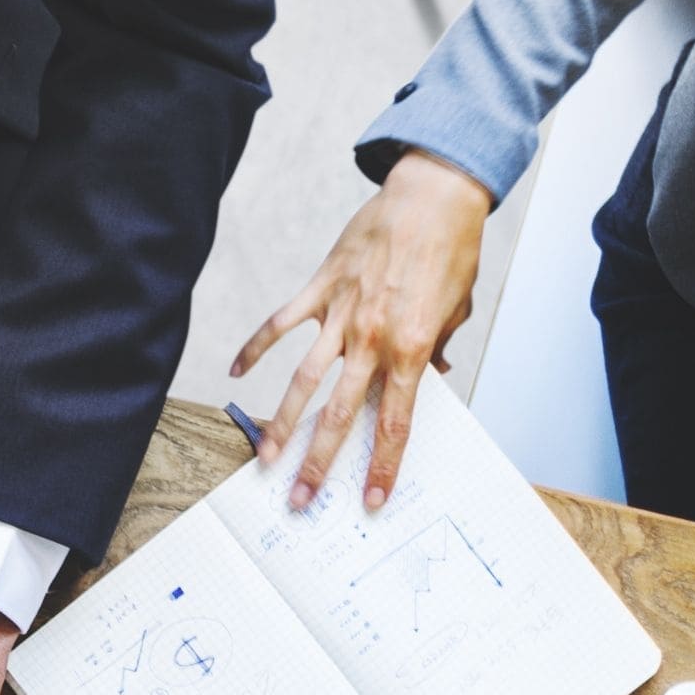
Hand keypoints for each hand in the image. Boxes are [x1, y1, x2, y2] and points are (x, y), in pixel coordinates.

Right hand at [236, 158, 492, 511]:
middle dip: (319, 464)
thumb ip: (439, 347)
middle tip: (301, 499)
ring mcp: (341, 314)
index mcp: (411, 348)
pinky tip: (238, 372)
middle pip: (338, 415)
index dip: (382, 465)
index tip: (372, 499)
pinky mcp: (321, 287)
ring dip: (281, 423)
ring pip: (303, 380)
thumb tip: (432, 375)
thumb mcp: (456, 308)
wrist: (433, 195)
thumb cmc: (451, 249)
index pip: (394, 422)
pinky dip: (256, 347)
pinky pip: (281, 323)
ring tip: (265, 457)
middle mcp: (372, 338)